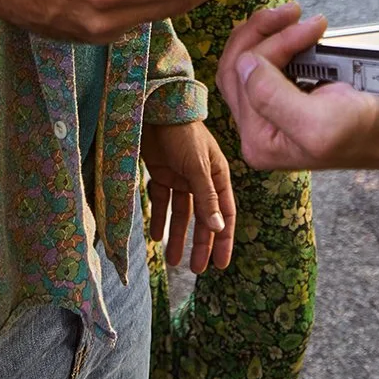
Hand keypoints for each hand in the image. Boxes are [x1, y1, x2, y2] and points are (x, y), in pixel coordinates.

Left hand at [142, 121, 235, 272]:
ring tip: (172, 261)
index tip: (221, 264)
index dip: (224, 239)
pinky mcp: (161, 173)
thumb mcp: (198, 167)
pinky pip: (162, 201)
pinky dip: (159, 218)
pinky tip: (155, 236)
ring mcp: (181, 176)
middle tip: (196, 270)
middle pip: (203, 218)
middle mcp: (201, 179)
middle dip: (200, 243)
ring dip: (178, 236)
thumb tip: (218, 229)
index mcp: (217, 176)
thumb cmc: (183, 133)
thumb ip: (207, 198)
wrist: (154, 108)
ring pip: (181, 213)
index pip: (224, 214)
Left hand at [216, 4, 378, 174]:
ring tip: (295, 15)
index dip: (276, 43)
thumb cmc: (368, 128)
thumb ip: (272, 98)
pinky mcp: (281, 94)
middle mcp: (257, 129)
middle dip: (264, 30)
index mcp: (259, 141)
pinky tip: (294, 29)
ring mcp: (267, 111)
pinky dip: (275, 38)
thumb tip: (244, 64)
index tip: (315, 27)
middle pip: (237, 65)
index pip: (244, 78)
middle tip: (297, 11)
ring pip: (246, 58)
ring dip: (267, 30)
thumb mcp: (320, 123)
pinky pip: (262, 59)